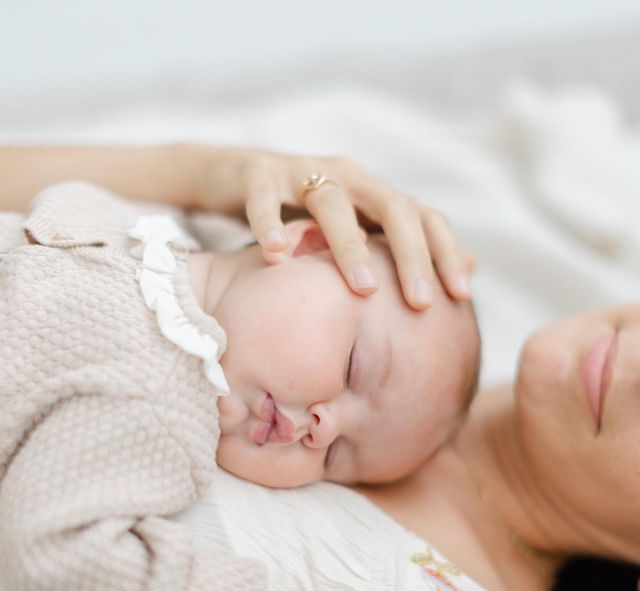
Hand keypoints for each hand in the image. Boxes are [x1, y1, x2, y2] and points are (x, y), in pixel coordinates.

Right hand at [194, 147, 472, 309]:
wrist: (233, 177)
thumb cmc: (300, 217)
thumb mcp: (356, 231)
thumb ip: (404, 248)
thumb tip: (472, 267)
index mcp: (372, 194)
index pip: (422, 218)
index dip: (446, 253)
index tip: (462, 296)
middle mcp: (346, 178)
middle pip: (391, 208)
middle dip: (411, 255)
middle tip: (421, 302)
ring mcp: (301, 171)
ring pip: (332, 203)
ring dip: (350, 246)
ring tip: (363, 289)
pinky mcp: (257, 174)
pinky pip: (264, 197)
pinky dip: (269, 223)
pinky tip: (275, 256)